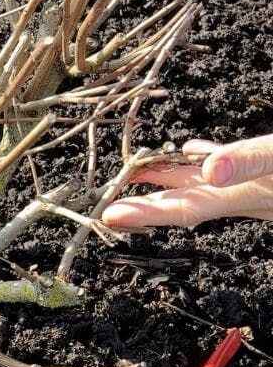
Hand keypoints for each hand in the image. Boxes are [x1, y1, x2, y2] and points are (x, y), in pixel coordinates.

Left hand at [103, 136, 272, 228]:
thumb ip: (251, 162)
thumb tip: (211, 170)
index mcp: (246, 196)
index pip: (185, 208)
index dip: (146, 213)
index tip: (110, 215)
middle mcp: (248, 196)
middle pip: (187, 200)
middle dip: (148, 200)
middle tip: (109, 198)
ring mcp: (257, 187)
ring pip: (204, 183)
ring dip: (170, 177)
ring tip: (138, 171)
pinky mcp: (268, 172)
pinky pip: (228, 167)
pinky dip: (206, 160)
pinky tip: (194, 151)